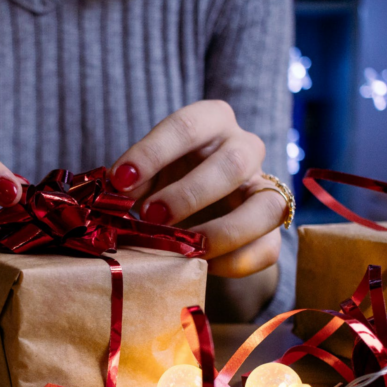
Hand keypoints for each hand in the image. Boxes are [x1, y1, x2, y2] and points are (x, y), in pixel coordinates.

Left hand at [110, 100, 287, 277]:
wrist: (201, 208)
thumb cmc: (168, 179)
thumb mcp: (148, 172)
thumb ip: (133, 180)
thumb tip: (114, 195)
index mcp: (212, 121)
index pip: (187, 126)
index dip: (152, 153)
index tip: (120, 179)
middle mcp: (245, 147)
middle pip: (232, 162)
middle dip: (189, 193)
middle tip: (152, 216)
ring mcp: (265, 187)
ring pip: (265, 206)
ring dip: (222, 231)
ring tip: (185, 249)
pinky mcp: (272, 229)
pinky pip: (267, 247)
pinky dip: (235, 261)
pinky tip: (202, 266)